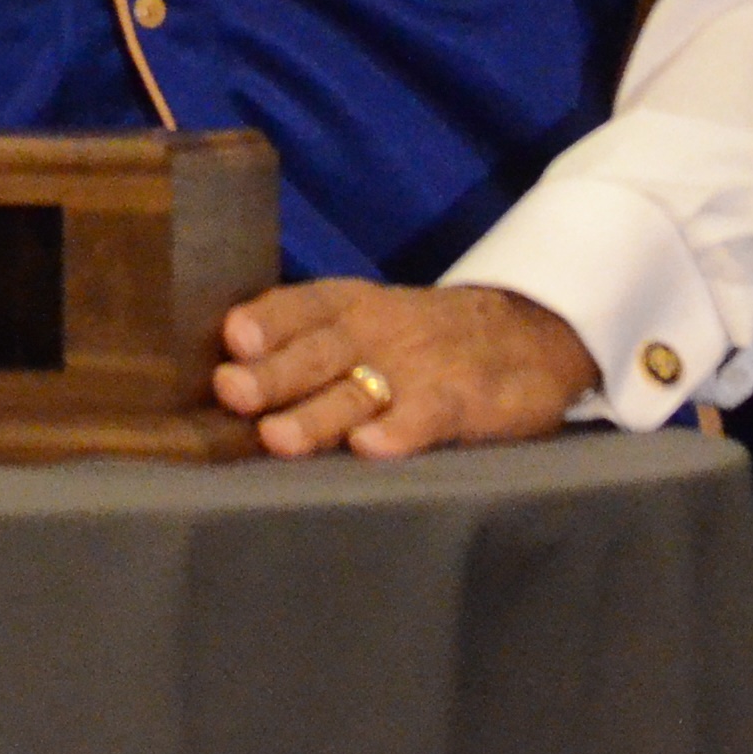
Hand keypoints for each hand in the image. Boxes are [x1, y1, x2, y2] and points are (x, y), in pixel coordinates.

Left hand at [214, 279, 601, 459]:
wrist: (528, 333)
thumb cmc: (419, 339)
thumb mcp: (367, 325)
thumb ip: (305, 347)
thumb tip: (223, 376)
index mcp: (350, 308)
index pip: (304, 306)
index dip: (269, 320)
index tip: (233, 338)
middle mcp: (378, 333)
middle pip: (320, 351)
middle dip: (274, 373)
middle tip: (234, 392)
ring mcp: (422, 366)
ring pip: (361, 390)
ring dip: (318, 414)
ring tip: (278, 437)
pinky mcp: (466, 400)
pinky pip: (429, 414)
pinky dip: (401, 431)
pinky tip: (371, 448)